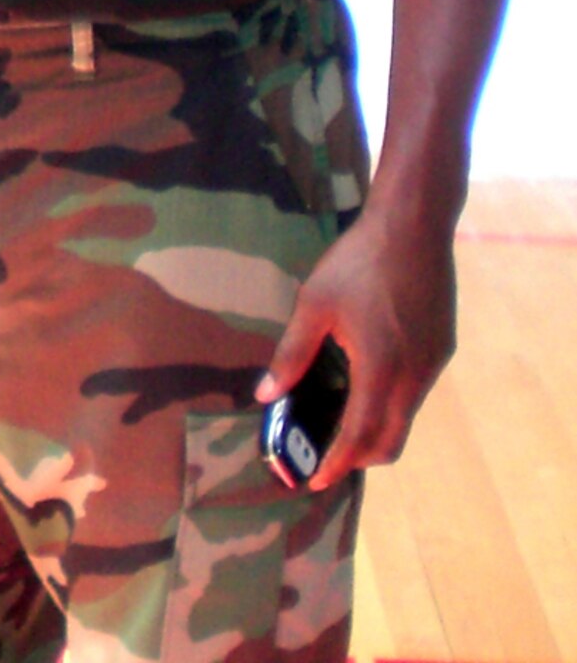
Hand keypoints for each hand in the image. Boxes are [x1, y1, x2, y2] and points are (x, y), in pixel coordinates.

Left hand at [256, 200, 455, 488]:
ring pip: (405, 418)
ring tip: (342, 421)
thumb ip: (292, 353)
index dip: (337, 464)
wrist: (414, 226)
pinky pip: (416, 392)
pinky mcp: (441, 347)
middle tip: (327, 457)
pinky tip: (368, 381)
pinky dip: (391, 404)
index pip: (359, 437)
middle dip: (358, 458)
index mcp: (381, 370)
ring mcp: (432, 363)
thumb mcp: (315, 304)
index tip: (316, 482)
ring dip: (376, 430)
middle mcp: (413, 376)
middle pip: (389, 440)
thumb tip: (266, 393)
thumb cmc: (359, 261)